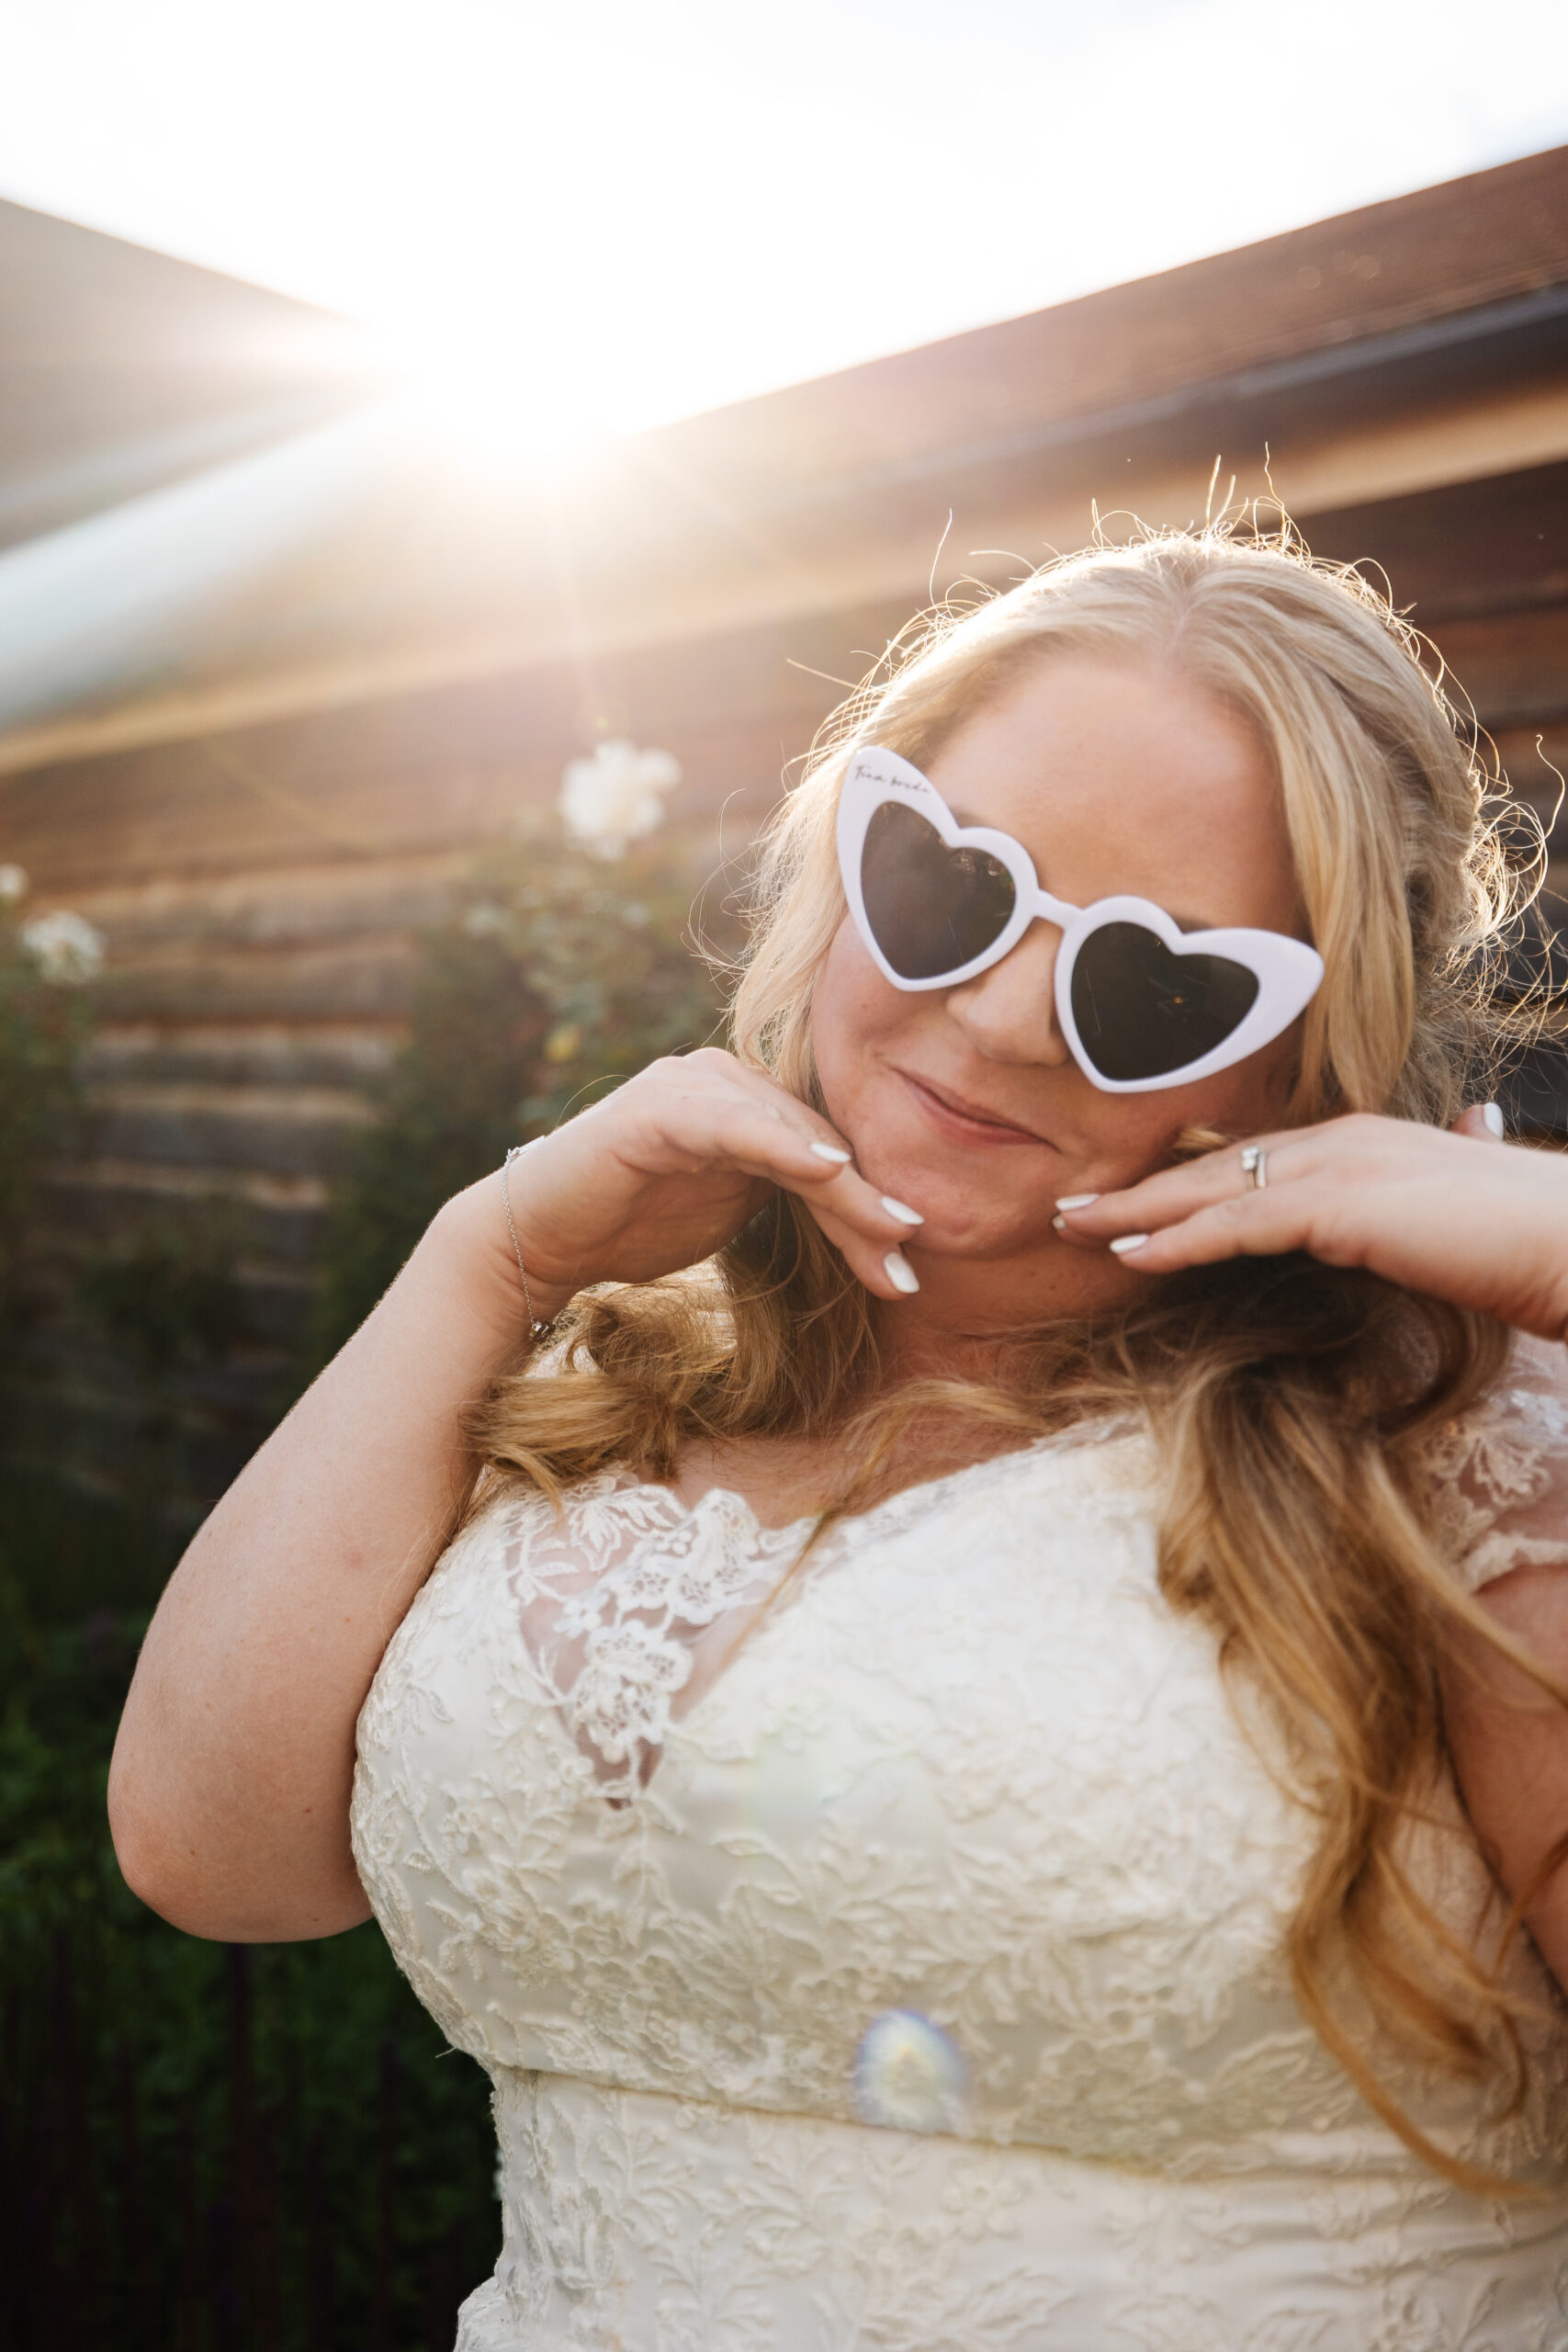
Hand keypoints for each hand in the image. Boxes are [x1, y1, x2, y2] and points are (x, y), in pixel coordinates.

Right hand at [498, 1048, 924, 1312]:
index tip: (911, 1264)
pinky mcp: (660, 1105)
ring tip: (891, 1230)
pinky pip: (735, 1124)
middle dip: (866, 1207)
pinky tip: (825, 1171)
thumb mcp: (734, 1212)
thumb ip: (792, 1198)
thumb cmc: (633, 1225)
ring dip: (844, 1188)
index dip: (869, 1206)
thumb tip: (880, 1224)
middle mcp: (724, 1078)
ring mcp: (692, 1084)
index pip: (826, 1150)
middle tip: (910, 1262)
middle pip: (818, 1140)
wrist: (540, 1240)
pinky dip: (782, 1145)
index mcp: (747, 1098)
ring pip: (789, 1134)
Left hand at [1053, 1108, 1567, 1341]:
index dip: (1189, 1179)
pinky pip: (1237, 1226)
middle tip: (1072, 1205)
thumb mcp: (1451, 1221)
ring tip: (1073, 1230)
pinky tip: (1131, 1257)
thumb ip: (1421, 1201)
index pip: (1254, 1160)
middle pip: (1217, 1165)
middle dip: (1141, 1187)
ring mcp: (1340, 1165)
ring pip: (1212, 1190)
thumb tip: (1439, 1165)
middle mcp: (1342, 1139)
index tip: (1133, 1198)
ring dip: (1136, 1212)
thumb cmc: (1527, 1244)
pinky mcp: (1339, 1206)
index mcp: (1363, 1141)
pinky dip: (1178, 1241)